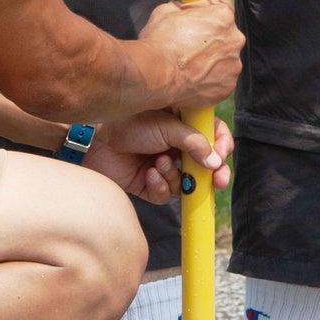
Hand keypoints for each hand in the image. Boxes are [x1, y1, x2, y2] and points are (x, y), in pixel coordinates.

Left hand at [87, 111, 234, 205]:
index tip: (222, 153)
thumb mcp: (166, 126)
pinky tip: (148, 173)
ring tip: (158, 163)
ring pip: (187, 182)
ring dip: (176, 175)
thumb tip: (216, 161)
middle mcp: (177, 147)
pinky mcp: (152, 185)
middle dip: (214, 174)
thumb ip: (194, 142)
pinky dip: (160, 185)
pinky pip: (168, 194)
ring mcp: (165, 166)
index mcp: (183, 126)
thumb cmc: (130, 125)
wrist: (97, 142)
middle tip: (218, 180)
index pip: (214, 136)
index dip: (222, 145)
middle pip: (207, 165)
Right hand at [137, 0, 244, 103]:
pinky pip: (221, 80)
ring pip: (225, 59)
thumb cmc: (160, 45)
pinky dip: (210, 79)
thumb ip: (183, 7)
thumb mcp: (166, 10)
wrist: (156, 75)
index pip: (223, 6)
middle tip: (190, 44)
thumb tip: (183, 8)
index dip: (207, 12)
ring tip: (190, 64)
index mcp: (223, 17)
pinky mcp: (227, 87)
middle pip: (226, 35)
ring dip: (212, 60)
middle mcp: (234, 40)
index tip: (200, 18)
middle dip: (211, 38)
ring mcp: (232, 65)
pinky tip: (193, 77)